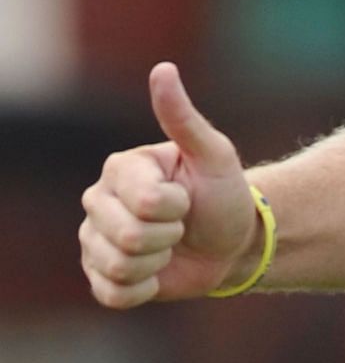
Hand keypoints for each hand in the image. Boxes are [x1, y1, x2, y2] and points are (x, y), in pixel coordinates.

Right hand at [79, 64, 258, 307]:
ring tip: (169, 246)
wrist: (233, 242)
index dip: (176, 208)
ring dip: (158, 262)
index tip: (188, 199)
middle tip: (181, 225)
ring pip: (119, 266)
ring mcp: (94, 240)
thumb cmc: (224, 193)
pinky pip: (113, 293)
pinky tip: (157, 272)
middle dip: (168, 236)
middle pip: (127, 237)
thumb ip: (183, 117)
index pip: (144, 202)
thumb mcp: (214, 154)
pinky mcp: (100, 276)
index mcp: (121, 169)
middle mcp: (97, 202)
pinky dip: (145, 289)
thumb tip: (163, 69)